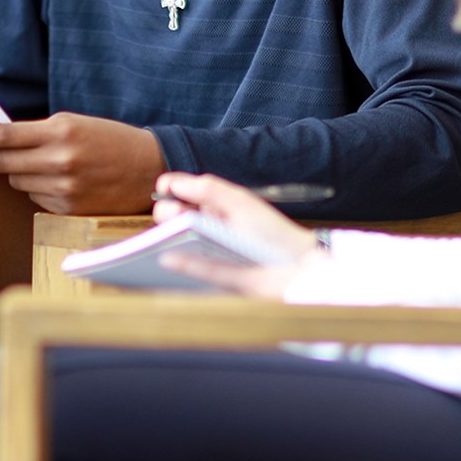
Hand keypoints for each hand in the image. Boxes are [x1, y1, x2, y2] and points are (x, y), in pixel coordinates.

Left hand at [0, 114, 164, 213]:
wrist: (149, 168)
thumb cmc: (110, 140)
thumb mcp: (75, 124)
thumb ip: (38, 132)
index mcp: (60, 131)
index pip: (4, 136)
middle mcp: (59, 160)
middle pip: (2, 162)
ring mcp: (64, 187)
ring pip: (16, 181)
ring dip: (17, 172)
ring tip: (41, 163)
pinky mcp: (68, 207)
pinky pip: (35, 197)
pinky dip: (38, 188)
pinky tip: (59, 180)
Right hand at [151, 171, 321, 299]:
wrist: (296, 264)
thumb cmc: (270, 231)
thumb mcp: (238, 203)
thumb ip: (206, 189)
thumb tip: (170, 183)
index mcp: (212, 205)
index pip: (179, 192)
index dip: (168, 188)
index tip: (164, 189)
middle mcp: (205, 227)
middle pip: (171, 216)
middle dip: (166, 213)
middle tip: (175, 216)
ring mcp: (206, 252)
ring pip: (175, 244)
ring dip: (167, 238)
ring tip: (166, 236)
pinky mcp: (212, 277)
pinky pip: (190, 269)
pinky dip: (179, 264)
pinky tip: (169, 257)